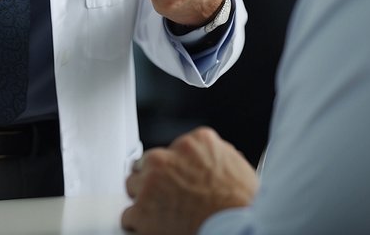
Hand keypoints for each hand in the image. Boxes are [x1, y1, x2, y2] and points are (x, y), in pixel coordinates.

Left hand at [121, 127, 257, 233]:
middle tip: (166, 197)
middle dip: (154, 180)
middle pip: (146, 164)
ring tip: (160, 214)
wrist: (235, 228)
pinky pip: (128, 216)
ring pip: (133, 187)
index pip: (172, 148)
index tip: (175, 177)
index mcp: (193, 143)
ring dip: (144, 200)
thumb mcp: (235, 165)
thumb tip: (210, 161)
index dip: (174, 167)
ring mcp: (151, 184)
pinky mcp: (141, 211)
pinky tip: (154, 228)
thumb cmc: (241, 204)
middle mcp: (168, 158)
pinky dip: (139, 225)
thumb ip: (215, 156)